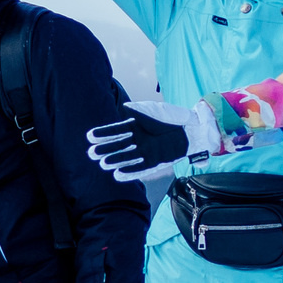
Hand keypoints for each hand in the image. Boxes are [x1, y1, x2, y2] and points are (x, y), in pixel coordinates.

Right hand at [88, 100, 222, 181]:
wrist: (193, 129)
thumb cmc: (174, 117)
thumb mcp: (156, 111)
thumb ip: (140, 111)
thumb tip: (125, 108)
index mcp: (135, 126)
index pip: (116, 130)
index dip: (104, 134)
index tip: (90, 137)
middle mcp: (138, 141)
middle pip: (118, 145)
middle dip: (105, 149)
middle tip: (91, 153)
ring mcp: (146, 152)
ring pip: (127, 157)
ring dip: (115, 161)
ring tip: (103, 163)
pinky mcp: (155, 162)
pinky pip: (140, 168)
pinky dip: (130, 172)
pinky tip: (118, 175)